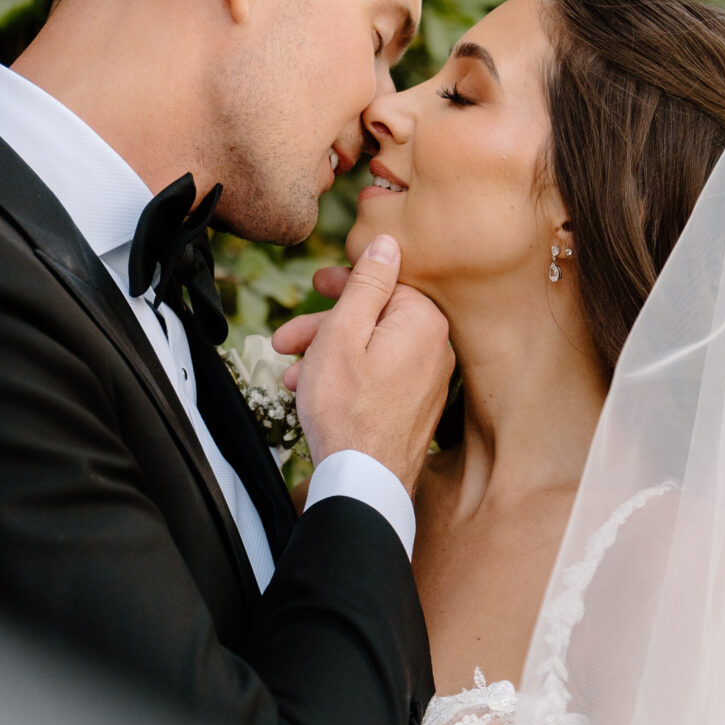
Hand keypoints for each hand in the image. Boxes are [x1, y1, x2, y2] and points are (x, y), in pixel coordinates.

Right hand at [272, 238, 451, 493]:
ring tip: (290, 373)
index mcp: (423, 322)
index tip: (316, 285)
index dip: (344, 283)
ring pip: (372, 350)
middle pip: (375, 319)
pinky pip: (380, 377)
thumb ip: (366, 282)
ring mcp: (429, 381)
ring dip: (328, 356)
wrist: (364, 482)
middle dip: (326, 326)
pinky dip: (346, 378)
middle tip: (288, 337)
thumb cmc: (347, 408)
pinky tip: (312, 392)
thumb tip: (388, 242)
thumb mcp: (344, 332)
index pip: (385, 283)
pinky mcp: (418, 408)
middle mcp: (436, 349)